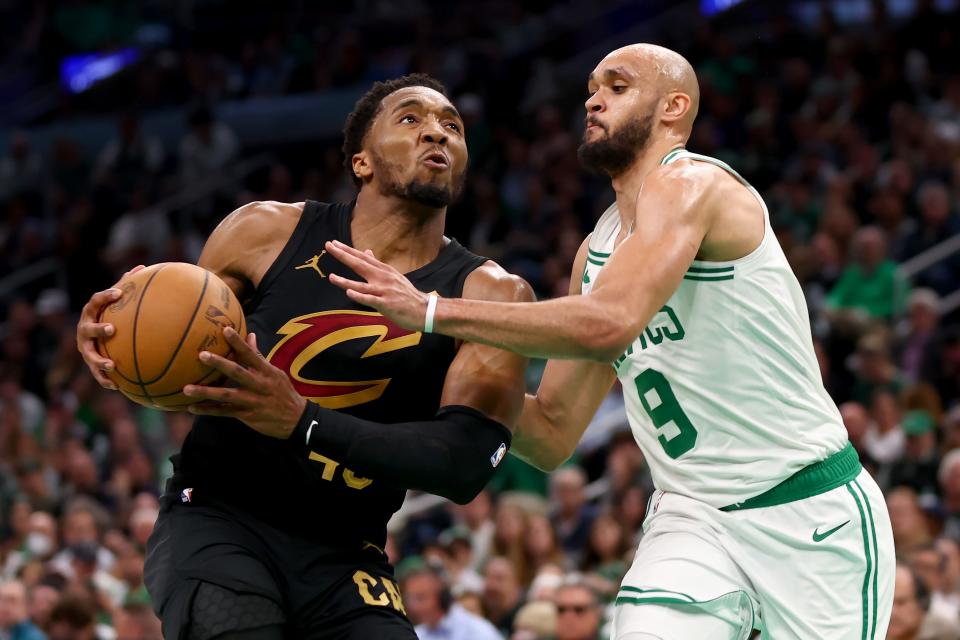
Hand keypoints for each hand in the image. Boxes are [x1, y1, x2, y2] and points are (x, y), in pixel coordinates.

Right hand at [76, 265, 144, 389]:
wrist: (97, 334)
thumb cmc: (112, 313)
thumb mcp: (117, 300)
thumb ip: (127, 286)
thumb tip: (143, 267)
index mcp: (92, 312)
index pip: (95, 301)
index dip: (105, 296)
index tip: (117, 293)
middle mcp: (85, 329)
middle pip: (88, 329)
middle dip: (98, 329)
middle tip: (111, 329)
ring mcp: (85, 347)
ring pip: (89, 355)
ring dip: (99, 361)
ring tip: (113, 366)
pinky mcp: (91, 362)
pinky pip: (97, 373)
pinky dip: (105, 380)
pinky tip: (116, 386)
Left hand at [183, 327, 306, 438]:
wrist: (296, 419)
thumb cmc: (283, 392)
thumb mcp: (275, 373)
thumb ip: (258, 356)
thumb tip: (250, 335)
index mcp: (266, 372)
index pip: (251, 354)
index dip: (238, 342)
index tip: (225, 330)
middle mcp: (259, 385)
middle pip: (237, 372)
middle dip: (219, 364)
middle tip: (201, 355)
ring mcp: (252, 401)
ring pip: (227, 395)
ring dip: (206, 392)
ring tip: (187, 389)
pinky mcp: (247, 415)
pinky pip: (224, 412)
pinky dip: (208, 411)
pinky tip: (192, 408)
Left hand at [324, 240, 428, 330]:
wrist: (424, 310)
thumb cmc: (406, 294)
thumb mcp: (393, 275)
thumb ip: (378, 265)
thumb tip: (367, 251)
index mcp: (384, 270)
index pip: (363, 257)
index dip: (347, 250)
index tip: (334, 243)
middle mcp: (383, 278)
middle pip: (360, 264)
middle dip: (343, 255)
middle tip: (329, 246)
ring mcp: (384, 291)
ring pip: (361, 285)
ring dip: (345, 281)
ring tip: (331, 277)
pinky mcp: (386, 304)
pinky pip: (370, 300)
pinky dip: (359, 296)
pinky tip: (348, 292)